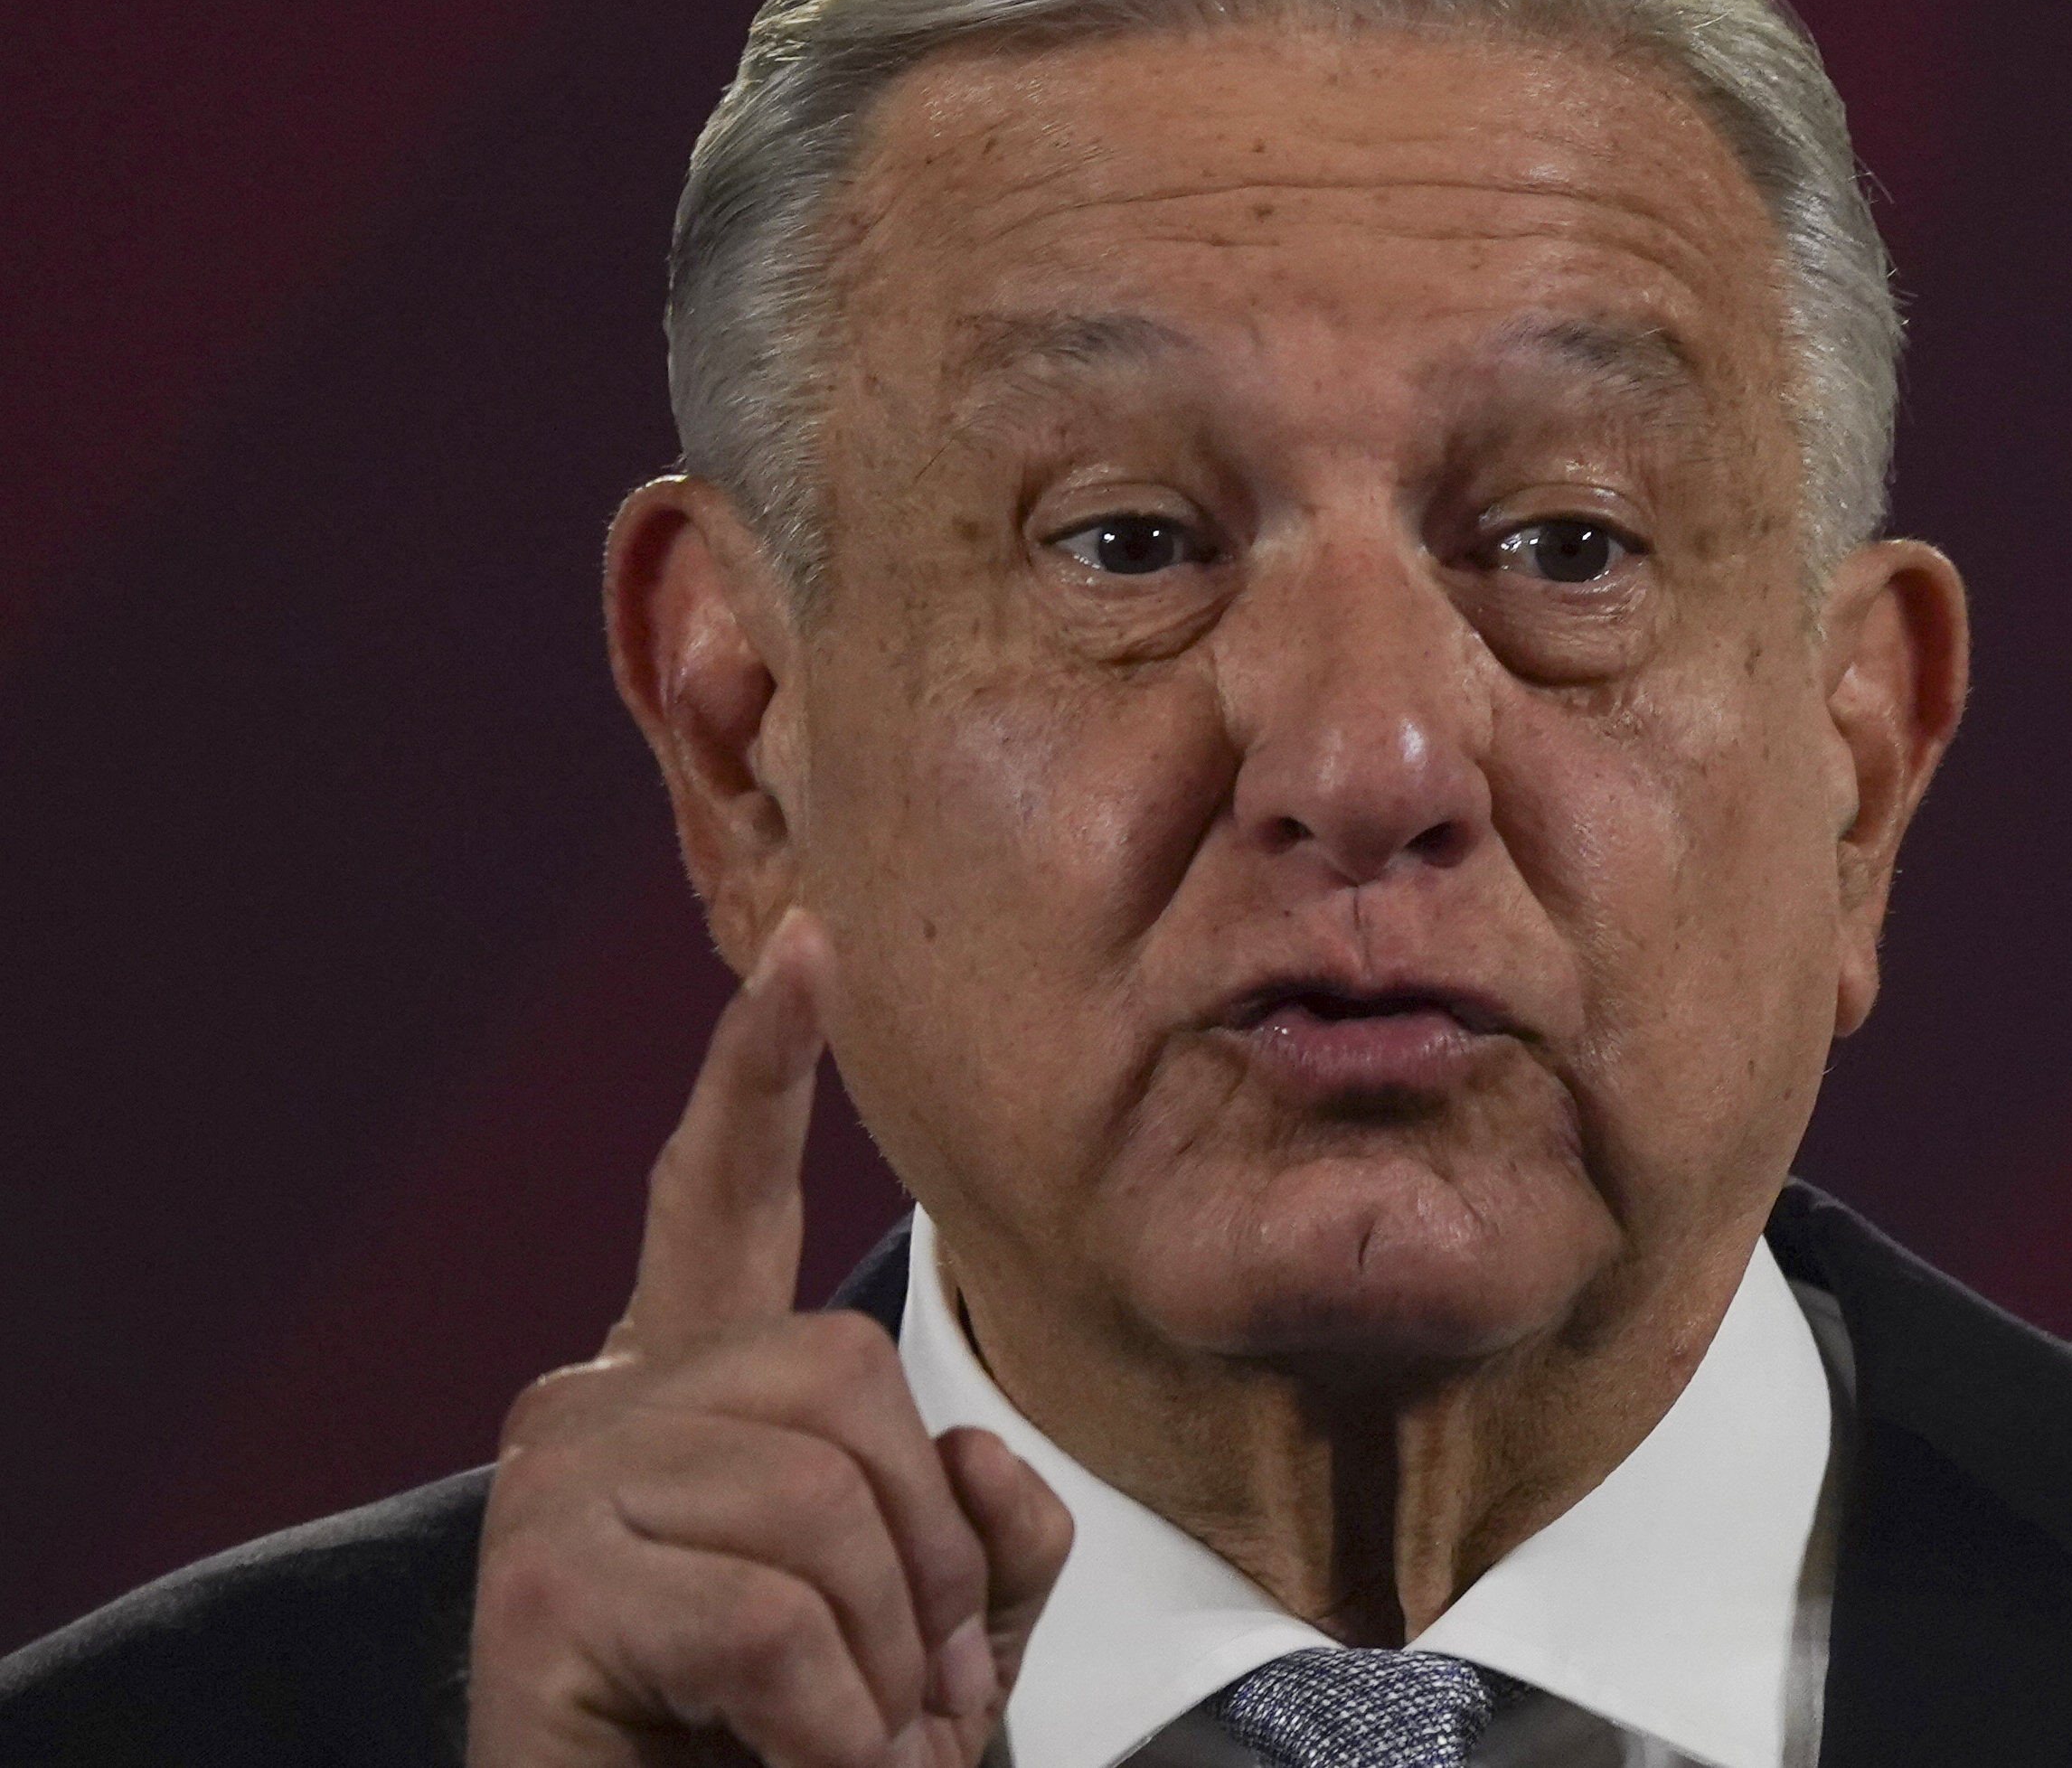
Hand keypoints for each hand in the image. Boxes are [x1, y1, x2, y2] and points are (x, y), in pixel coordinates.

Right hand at [467, 909, 1071, 1766]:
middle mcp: (593, 1407)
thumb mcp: (928, 1628)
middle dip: (926, 1555)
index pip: (717, 1203)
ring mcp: (552, 1487)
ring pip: (819, 1500)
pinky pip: (769, 1621)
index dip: (759, 1073)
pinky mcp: (537, 1590)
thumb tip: (971, 1461)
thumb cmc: (785, 1751)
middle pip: (843, 1374)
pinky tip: (809, 1767)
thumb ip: (975, 1522)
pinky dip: (832, 1725)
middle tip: (919, 1704)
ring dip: (886, 1663)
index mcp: (685, 1397)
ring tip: (860, 1749)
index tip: (808, 945)